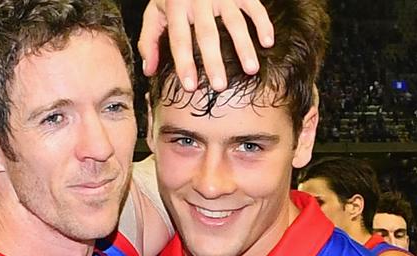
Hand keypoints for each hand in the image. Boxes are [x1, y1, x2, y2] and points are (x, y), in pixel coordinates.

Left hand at [138, 0, 274, 91]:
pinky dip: (263, 24)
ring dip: (244, 46)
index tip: (190, 87)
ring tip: (251, 70)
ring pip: (235, 22)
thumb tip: (148, 71)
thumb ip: (149, 40)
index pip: (180, 39)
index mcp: (176, 8)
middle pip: (208, 34)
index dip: (184, 63)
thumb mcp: (155, 12)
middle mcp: (198, 0)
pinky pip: (254, 7)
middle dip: (214, 61)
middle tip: (220, 86)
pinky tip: (268, 42)